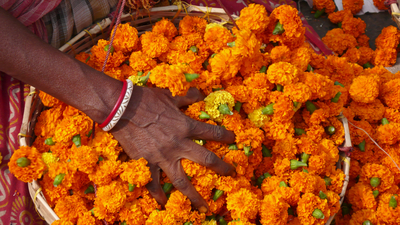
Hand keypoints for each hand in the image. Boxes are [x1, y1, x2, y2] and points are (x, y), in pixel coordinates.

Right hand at [110, 86, 235, 212]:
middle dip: (221, 168)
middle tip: (231, 174)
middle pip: (206, 160)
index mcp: (185, 126)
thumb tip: (199, 94)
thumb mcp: (169, 96)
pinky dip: (158, 194)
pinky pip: (153, 183)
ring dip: (195, 196)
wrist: (120, 107)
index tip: (233, 140)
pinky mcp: (146, 163)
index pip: (212, 133)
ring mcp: (162, 156)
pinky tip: (163, 202)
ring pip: (182, 181)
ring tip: (204, 208)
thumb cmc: (146, 99)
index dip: (226, 137)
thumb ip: (186, 98)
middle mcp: (178, 144)